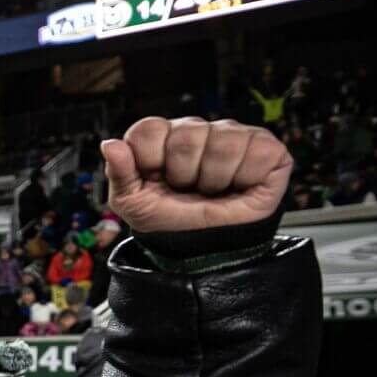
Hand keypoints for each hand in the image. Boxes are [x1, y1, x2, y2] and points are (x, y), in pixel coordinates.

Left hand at [100, 117, 290, 233]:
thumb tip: (110, 144)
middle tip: (188, 189)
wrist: (204, 248)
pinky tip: (240, 184)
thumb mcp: (134, 203)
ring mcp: (233, 136)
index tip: (156, 180)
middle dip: (183, 174)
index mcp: (163, 138)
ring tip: (214, 189)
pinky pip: (258, 151)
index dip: (149, 159)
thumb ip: (120, 173)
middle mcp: (198, 131)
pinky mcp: (266, 148)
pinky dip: (246, 177)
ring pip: (223, 143)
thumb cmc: (171, 220)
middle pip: (186, 136)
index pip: (149, 129)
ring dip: (214, 179)